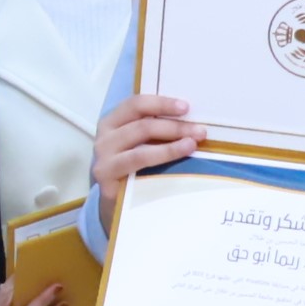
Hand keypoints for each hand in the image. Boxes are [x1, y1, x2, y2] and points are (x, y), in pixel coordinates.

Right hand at [92, 94, 202, 222]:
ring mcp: (104, 162)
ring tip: (192, 146)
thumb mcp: (139, 142)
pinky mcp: (108, 183)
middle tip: (200, 131)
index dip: (161, 103)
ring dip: (171, 148)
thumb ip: (155, 129)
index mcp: (112, 123)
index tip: (186, 107)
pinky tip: (177, 166)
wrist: (116, 201)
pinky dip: (159, 166)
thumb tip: (192, 121)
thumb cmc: (133, 166)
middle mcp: (104, 140)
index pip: (135, 105)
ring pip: (141, 151)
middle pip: (141, 127)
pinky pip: (138, 173)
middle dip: (175, 127)